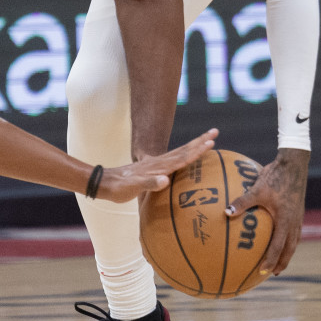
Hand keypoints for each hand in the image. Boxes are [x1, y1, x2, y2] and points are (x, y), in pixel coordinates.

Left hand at [97, 128, 217, 201]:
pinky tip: (188, 157)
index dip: (197, 151)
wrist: (105, 183)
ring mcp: (157, 164)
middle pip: (185, 150)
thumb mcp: (133, 188)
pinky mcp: (153, 169)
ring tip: (208, 139)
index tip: (210, 143)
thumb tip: (165, 180)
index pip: (182, 158)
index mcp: (158, 167)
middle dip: (201, 141)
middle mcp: (160, 163)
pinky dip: (185, 156)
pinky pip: (174, 160)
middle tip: (216, 132)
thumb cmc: (119, 188)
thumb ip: (149, 184)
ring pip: (180, 152)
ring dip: (195, 146)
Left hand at [224, 148, 308, 275]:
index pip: (279, 247)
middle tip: (273, 273)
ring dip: (286, 252)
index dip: (271, 261)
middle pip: (290, 248)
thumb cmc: (275, 176)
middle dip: (282, 262)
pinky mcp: (298, 210)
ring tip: (279, 260)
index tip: (264, 272)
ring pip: (294, 240)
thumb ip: (241, 202)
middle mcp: (294, 222)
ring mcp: (298, 216)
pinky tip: (279, 236)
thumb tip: (225, 213)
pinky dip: (287, 238)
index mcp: (286, 221)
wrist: (294, 164)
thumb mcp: (257, 190)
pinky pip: (293, 230)